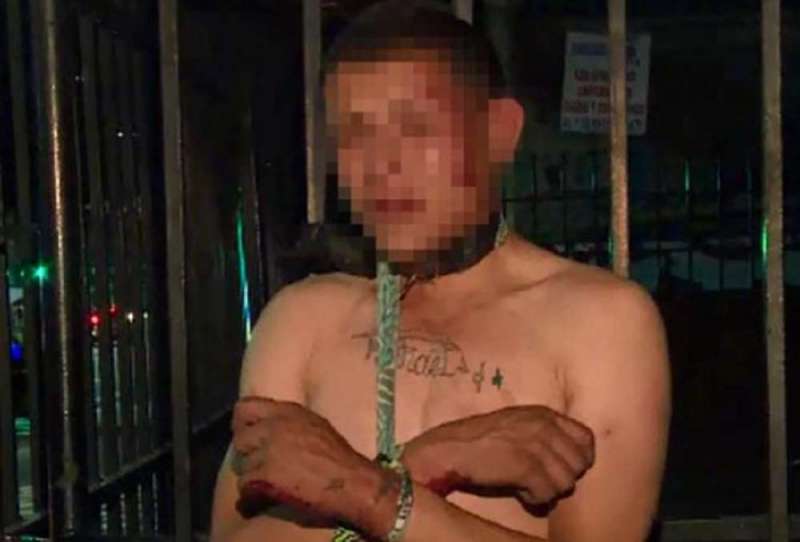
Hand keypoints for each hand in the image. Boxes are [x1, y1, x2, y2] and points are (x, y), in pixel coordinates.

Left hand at [230, 397, 380, 529]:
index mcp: (287, 411)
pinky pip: (245, 486)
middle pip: (240, 438)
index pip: (245, 408)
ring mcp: (269, 449)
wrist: (351, 482)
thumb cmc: (339, 457)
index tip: (249, 436)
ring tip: (265, 484)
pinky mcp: (266, 474)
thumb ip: (290, 422)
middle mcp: (275, 426)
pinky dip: (251, 496)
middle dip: (247, 453)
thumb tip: (271, 426)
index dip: (242, 424)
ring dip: (251, 476)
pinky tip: (261, 499)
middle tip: (257, 466)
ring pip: (242, 464)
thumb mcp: (315, 425)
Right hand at [401, 405, 594, 504]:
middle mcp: (544, 425)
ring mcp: (535, 444)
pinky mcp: (525, 465)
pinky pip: (548, 493)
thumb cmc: (480, 441)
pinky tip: (519, 492)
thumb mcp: (517, 425)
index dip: (579, 459)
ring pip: (566, 482)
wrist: (449, 449)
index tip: (562, 468)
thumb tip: (571, 462)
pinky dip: (535, 499)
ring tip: (526, 485)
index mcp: (544, 413)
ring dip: (548, 490)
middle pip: (580, 464)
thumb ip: (544, 434)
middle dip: (563, 477)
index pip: (586, 438)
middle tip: (539, 480)